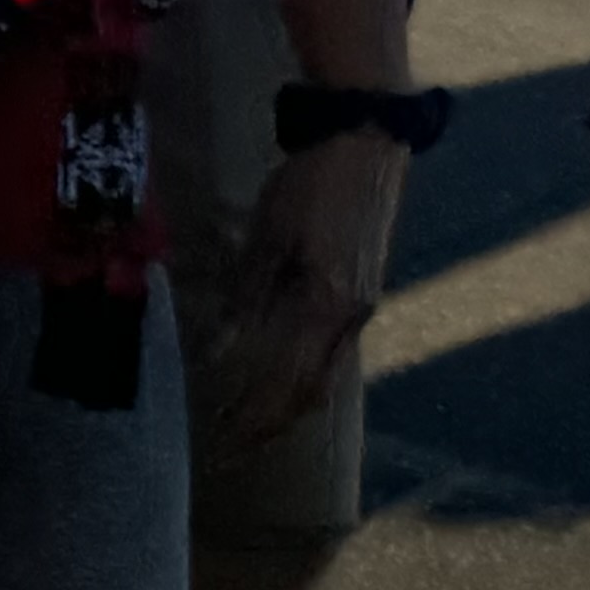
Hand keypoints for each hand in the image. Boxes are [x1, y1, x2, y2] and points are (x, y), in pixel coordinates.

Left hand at [198, 128, 402, 458]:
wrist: (367, 143)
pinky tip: (280, 379)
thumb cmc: (310, 184)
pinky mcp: (363, 293)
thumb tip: (222, 349)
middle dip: (272, 423)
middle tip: (231, 446)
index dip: (254, 418)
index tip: (222, 442)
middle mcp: (351, 317)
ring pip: (326, 375)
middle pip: (311, 392)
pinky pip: (332, 351)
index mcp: (327, 306)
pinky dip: (304, 375)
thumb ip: (248, 297)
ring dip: (290, 404)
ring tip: (251, 422)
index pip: (286, 384)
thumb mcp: (268, 238)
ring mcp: (362, 306)